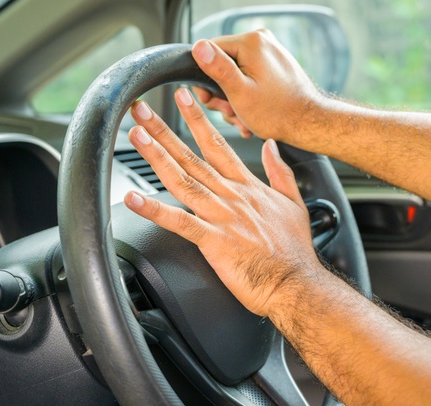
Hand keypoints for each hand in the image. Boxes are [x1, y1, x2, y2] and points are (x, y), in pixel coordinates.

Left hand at [124, 89, 321, 316]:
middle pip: (192, 157)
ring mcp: (222, 217)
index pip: (218, 145)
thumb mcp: (295, 202)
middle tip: (141, 109)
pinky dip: (155, 211)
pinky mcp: (214, 242)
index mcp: (248, 187)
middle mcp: (231, 196)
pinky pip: (179, 222)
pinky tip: (134, 198)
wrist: (296, 283)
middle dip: (164, 130)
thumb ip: (281, 171)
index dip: (197, 119)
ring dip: (157, 157)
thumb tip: (270, 146)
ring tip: (136, 136)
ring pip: (183, 181)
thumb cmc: (295, 250)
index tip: (182, 97)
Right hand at [192, 29, 325, 141]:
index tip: (209, 100)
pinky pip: (250, 77)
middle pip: (223, 63)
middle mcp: (262, 42)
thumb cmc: (278, 113)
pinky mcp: (274, 65)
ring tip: (243, 118)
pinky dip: (247, 96)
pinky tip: (251, 115)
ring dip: (234, 99)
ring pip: (235, 73)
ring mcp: (269, 53)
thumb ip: (217, 69)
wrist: (309, 124)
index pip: (210, 50)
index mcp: (251, 42)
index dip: (204, 77)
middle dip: (222, 92)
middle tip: (230, 112)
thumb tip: (198, 48)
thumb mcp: (239, 93)